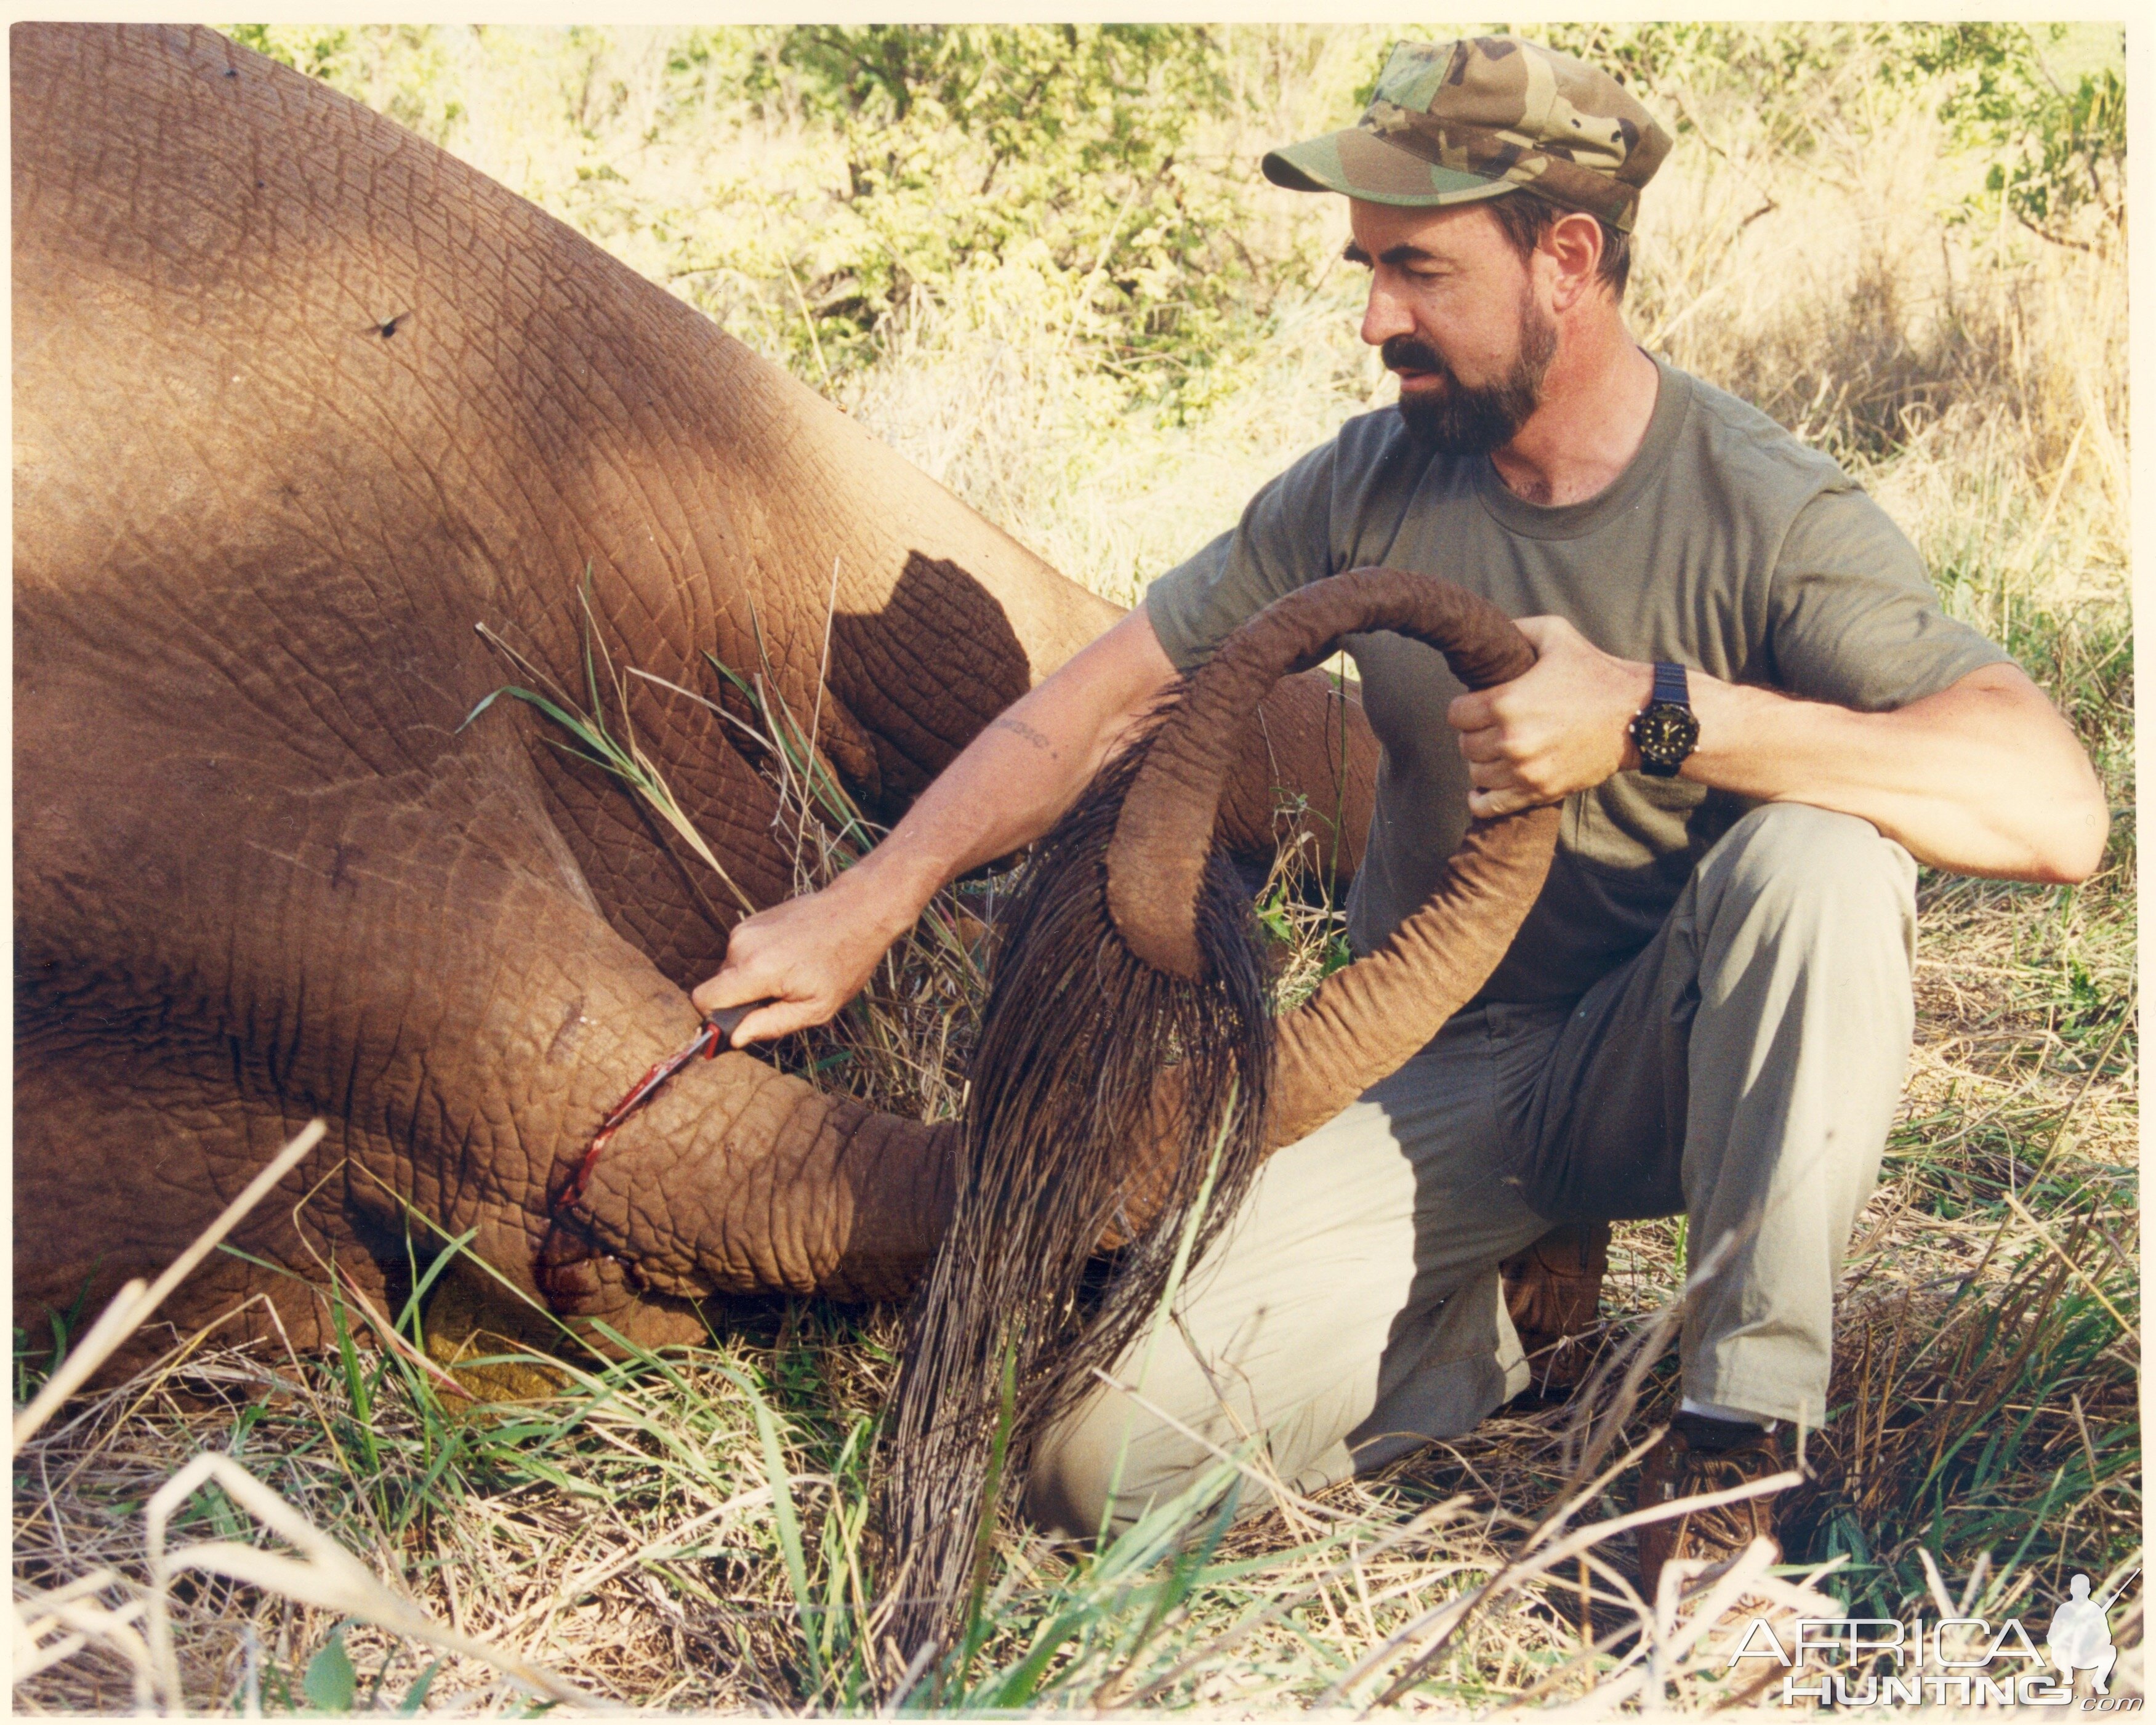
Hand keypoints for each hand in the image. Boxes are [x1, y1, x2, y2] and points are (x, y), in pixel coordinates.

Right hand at [690, 869, 916, 1046]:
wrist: (857, 911)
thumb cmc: (844, 962)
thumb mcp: (816, 1008)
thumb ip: (770, 1025)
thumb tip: (735, 1039)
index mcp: (755, 969)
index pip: (703, 999)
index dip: (714, 1018)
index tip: (740, 1023)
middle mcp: (741, 945)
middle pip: (718, 987)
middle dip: (741, 1000)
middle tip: (782, 998)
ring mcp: (745, 928)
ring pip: (731, 970)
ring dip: (753, 980)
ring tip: (791, 974)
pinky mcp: (751, 920)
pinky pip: (741, 953)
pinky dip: (758, 963)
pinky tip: (789, 958)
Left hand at [1446, 615, 1653, 818]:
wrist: (1638, 714)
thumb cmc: (1596, 673)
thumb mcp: (1556, 635)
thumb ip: (1516, 629)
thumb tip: (1487, 633)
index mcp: (1507, 702)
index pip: (1456, 714)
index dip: (1465, 707)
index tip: (1479, 704)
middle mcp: (1512, 740)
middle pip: (1465, 744)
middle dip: (1476, 733)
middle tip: (1494, 726)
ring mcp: (1525, 770)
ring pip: (1476, 773)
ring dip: (1485, 762)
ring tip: (1501, 750)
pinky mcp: (1540, 792)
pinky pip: (1490, 806)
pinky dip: (1483, 799)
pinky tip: (1489, 786)